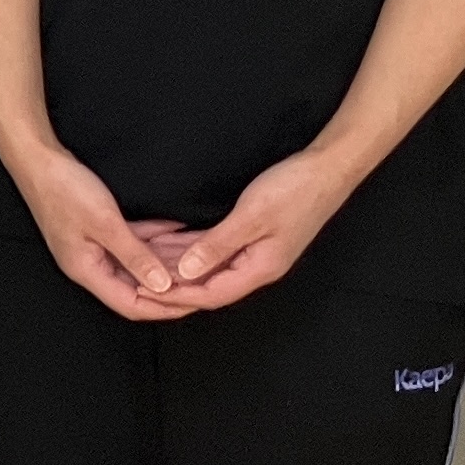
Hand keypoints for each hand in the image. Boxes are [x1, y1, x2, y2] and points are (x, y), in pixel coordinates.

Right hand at [4, 138, 192, 320]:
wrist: (37, 160)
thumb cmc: (64, 190)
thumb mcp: (105, 223)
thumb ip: (135, 256)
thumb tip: (163, 286)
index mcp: (86, 270)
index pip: (131, 305)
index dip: (164, 308)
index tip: (196, 300)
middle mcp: (91, 264)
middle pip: (137, 287)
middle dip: (171, 284)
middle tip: (204, 279)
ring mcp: (94, 248)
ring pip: (137, 264)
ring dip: (165, 261)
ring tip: (197, 256)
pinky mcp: (98, 231)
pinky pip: (132, 243)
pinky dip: (154, 239)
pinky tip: (176, 230)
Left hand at [150, 148, 359, 310]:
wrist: (328, 169)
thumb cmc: (294, 190)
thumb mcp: (251, 217)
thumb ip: (218, 245)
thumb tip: (187, 272)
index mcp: (261, 268)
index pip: (213, 294)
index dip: (178, 296)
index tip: (145, 294)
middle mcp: (259, 266)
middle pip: (210, 285)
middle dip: (174, 285)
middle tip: (137, 281)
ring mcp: (257, 251)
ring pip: (211, 267)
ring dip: (179, 265)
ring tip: (143, 262)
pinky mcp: (254, 236)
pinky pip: (216, 249)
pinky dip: (191, 248)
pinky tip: (166, 243)